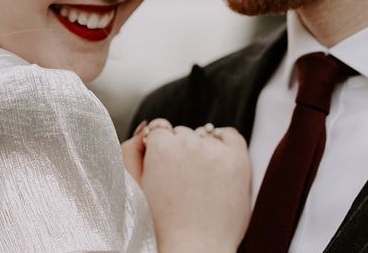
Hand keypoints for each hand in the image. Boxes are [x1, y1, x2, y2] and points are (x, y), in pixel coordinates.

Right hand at [125, 121, 251, 252]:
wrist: (194, 250)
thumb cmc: (160, 224)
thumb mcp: (133, 186)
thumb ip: (130, 150)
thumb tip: (145, 126)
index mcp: (160, 146)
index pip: (159, 129)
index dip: (160, 150)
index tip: (164, 170)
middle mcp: (188, 143)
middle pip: (182, 133)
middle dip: (180, 150)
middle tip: (181, 181)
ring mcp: (215, 151)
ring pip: (204, 135)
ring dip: (201, 149)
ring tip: (199, 180)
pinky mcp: (237, 160)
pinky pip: (230, 135)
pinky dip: (225, 142)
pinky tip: (218, 161)